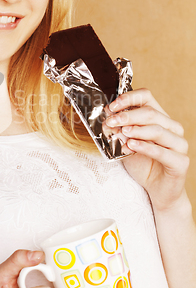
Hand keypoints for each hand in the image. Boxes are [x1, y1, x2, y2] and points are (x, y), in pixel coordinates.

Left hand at [105, 88, 189, 211]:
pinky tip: (131, 145)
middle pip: (151, 113)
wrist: (157, 191)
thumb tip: (107, 116)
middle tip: (111, 121)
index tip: (112, 106)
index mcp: (159, 118)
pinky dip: (145, 147)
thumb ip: (119, 130)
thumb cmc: (143, 164)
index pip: (146, 97)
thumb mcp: (126, 144)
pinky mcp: (180, 162)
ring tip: (122, 132)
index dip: (128, 98)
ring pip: (158, 130)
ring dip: (137, 130)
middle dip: (128, 116)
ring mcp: (179, 144)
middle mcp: (172, 128)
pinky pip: (162, 152)